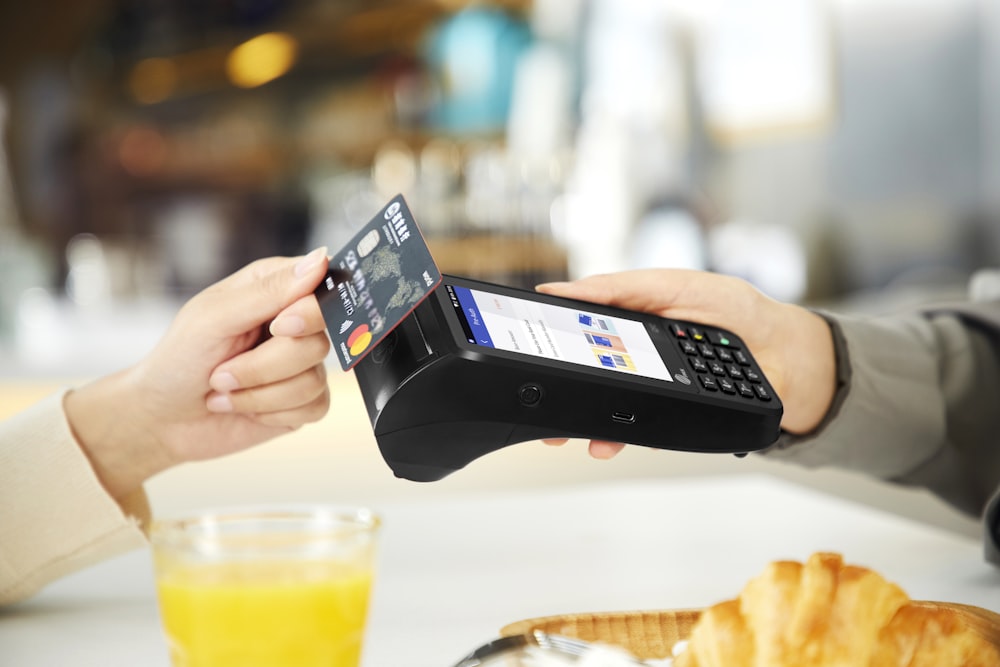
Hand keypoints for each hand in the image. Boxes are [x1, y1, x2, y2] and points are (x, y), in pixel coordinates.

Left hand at [64, 248, 332, 499]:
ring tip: (224, 390)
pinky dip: (271, 413)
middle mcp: (296, 324)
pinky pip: (315, 406)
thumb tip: (320, 259)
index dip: (308, 314)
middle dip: (264, 366)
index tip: (279, 327)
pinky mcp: (304, 401)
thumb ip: (268, 291)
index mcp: (276, 289)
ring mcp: (302, 364)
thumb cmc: (179, 360)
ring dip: (259, 394)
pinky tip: (243, 407)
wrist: (163, 418)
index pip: (321, 290)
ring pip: (314, 380)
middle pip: (318, 342)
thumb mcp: (214, 318)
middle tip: (222, 371)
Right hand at [536, 269, 835, 458]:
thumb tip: (563, 289)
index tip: (526, 347)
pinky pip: (634, 429)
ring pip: (603, 408)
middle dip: (559, 396)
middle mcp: (634, 353)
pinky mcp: (668, 414)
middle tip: (540, 409)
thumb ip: (621, 288)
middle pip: (583, 374)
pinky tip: (609, 442)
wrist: (788, 357)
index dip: (549, 338)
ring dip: (585, 425)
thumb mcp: (675, 285)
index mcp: (628, 316)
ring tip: (574, 436)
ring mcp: (650, 385)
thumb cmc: (736, 310)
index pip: (577, 327)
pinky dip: (618, 437)